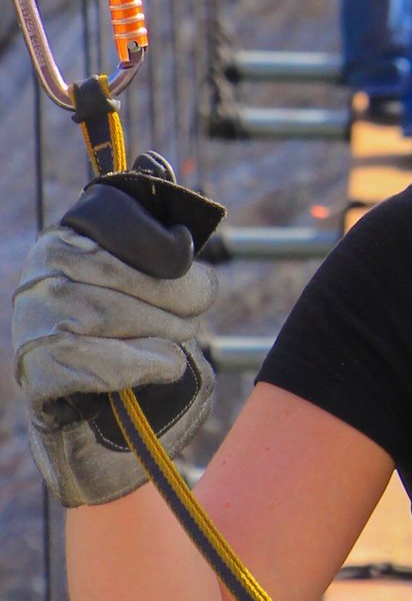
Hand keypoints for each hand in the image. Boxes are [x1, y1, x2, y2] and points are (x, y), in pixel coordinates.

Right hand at [12, 153, 225, 506]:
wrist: (120, 436)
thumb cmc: (145, 346)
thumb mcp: (156, 281)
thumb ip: (157, 229)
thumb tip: (152, 164)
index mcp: (69, 237)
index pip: (117, 212)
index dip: (164, 244)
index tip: (183, 262)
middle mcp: (41, 273)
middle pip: (129, 270)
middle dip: (180, 297)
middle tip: (190, 318)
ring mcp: (32, 324)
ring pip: (118, 314)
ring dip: (165, 336)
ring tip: (169, 348)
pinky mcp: (37, 373)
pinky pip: (102, 361)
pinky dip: (146, 366)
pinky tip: (159, 369)